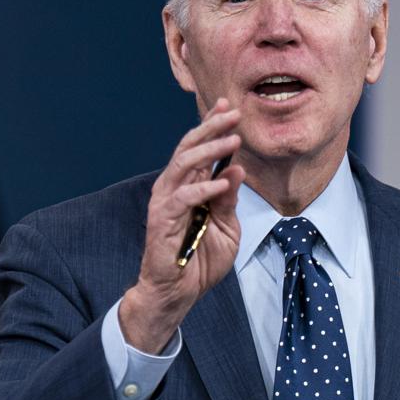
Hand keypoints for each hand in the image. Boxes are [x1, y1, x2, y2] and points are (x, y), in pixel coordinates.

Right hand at [119, 99, 246, 351]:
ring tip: (232, 140)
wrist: (178, 293)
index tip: (230, 106)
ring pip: (183, 165)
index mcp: (188, 186)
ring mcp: (165, 202)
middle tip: (234, 114)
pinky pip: (183, 198)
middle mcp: (173, 188)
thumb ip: (229, 200)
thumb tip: (237, 169)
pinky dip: (203, 187)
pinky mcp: (162, 220)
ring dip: (209, 151)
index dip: (212, 125)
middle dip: (212, 128)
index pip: (199, 148)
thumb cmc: (200, 261)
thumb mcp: (226, 227)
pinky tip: (222, 183)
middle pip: (189, 148)